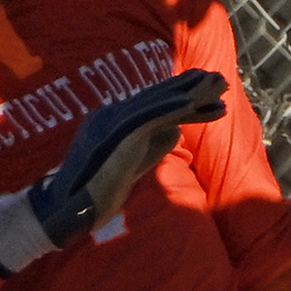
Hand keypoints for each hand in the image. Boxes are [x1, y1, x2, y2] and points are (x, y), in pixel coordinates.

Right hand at [0, 68, 227, 274]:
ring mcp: (113, 124)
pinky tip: (191, 104)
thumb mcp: (134, 165)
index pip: (155, 105)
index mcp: (116, 121)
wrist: (68, 210)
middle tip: (221, 79)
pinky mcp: (116, 138)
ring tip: (217, 86)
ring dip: (188, 93)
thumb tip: (176, 131)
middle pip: (159, 98)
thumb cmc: (98, 192)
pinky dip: (170, 109)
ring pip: (157, 103)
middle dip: (192, 88)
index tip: (211, 91)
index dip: (184, 95)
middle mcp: (113, 116)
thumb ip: (153, 147)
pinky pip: (147, 119)